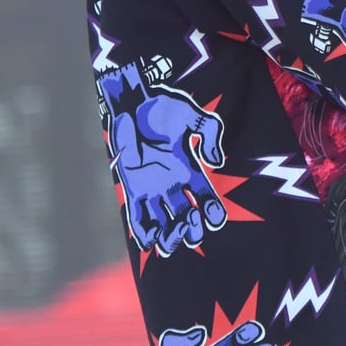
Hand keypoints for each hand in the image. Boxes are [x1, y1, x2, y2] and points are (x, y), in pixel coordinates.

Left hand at [100, 71, 228, 254]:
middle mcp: (173, 185)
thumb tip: (215, 161)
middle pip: (186, 220)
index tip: (214, 217)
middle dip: (191, 230)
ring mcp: (152, 189)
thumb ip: (210, 133)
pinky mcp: (133, 189)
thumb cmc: (162, 107)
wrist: (130, 104)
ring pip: (164, 225)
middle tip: (189, 222)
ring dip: (170, 238)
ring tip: (171, 236)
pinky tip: (150, 241)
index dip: (213, 213)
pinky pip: (138, 219)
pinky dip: (144, 234)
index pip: (206, 200)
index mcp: (190, 170)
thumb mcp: (193, 115)